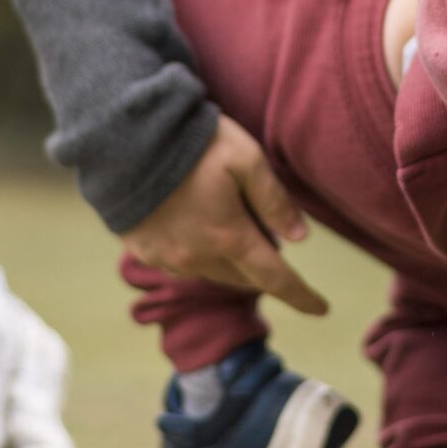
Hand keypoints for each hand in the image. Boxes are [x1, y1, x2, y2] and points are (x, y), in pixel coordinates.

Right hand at [122, 114, 327, 315]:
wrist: (123, 137)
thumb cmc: (192, 143)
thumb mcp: (246, 159)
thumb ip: (275, 201)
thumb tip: (299, 239)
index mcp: (229, 237)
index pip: (275, 279)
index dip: (302, 296)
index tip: (322, 310)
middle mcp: (198, 257)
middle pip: (243, 277)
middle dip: (260, 264)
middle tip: (262, 229)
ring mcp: (166, 257)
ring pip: (211, 272)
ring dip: (227, 259)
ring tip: (225, 218)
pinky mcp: (142, 249)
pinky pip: (180, 263)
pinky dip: (196, 253)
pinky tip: (192, 224)